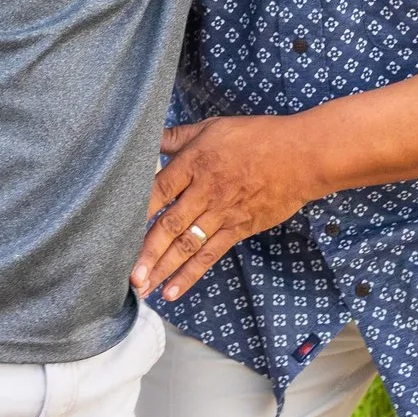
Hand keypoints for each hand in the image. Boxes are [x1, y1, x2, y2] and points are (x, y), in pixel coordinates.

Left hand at [133, 115, 326, 300]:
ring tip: (143, 288)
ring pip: (186, 245)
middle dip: (146, 251)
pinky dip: (191, 274)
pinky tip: (173, 290)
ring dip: (163, 268)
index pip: (158, 190)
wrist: (301, 156)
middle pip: (169, 224)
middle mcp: (205, 192)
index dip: (137, 210)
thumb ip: (179, 137)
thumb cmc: (258, 137)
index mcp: (195, 163)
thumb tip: (151, 139)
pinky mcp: (238, 229)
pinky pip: (210, 255)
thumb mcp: (214, 127)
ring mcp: (222, 213)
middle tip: (127, 274)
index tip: (116, 228)